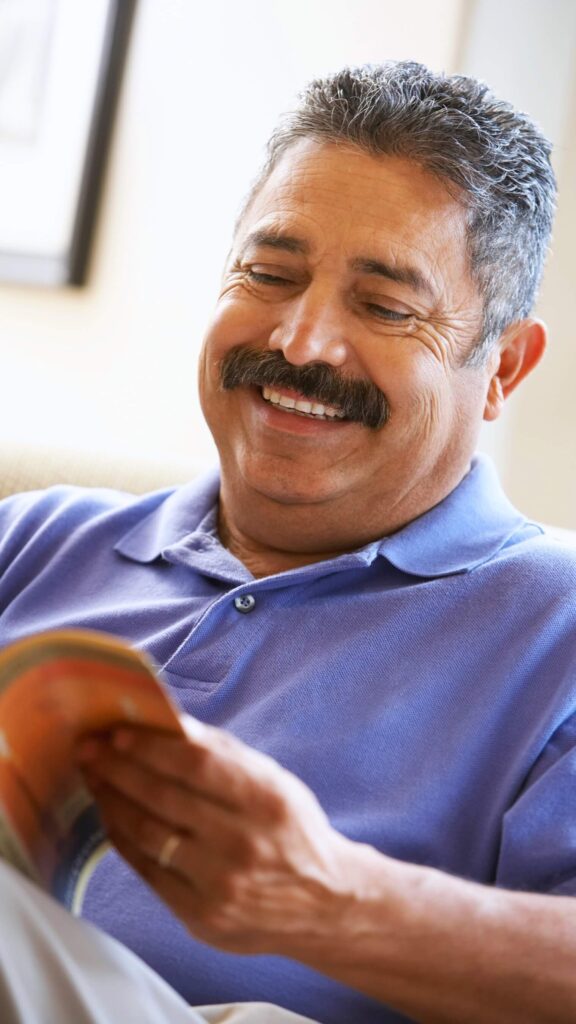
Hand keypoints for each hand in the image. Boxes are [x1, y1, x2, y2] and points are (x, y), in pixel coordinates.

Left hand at [77, 716, 361, 956]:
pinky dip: (125, 840)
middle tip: (91, 750)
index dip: (151, 747)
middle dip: (119, 769)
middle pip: (164, 798)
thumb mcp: (273, 780)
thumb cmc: (291, 828)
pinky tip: (114, 817)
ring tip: (96, 780)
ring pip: (149, 835)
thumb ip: (222, 752)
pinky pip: (148, 871)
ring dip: (113, 802)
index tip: (118, 734)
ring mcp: (221, 885)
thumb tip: (166, 722)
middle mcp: (244, 844)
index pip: (196, 765)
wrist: (324, 903)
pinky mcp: (201, 917)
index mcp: (266, 800)